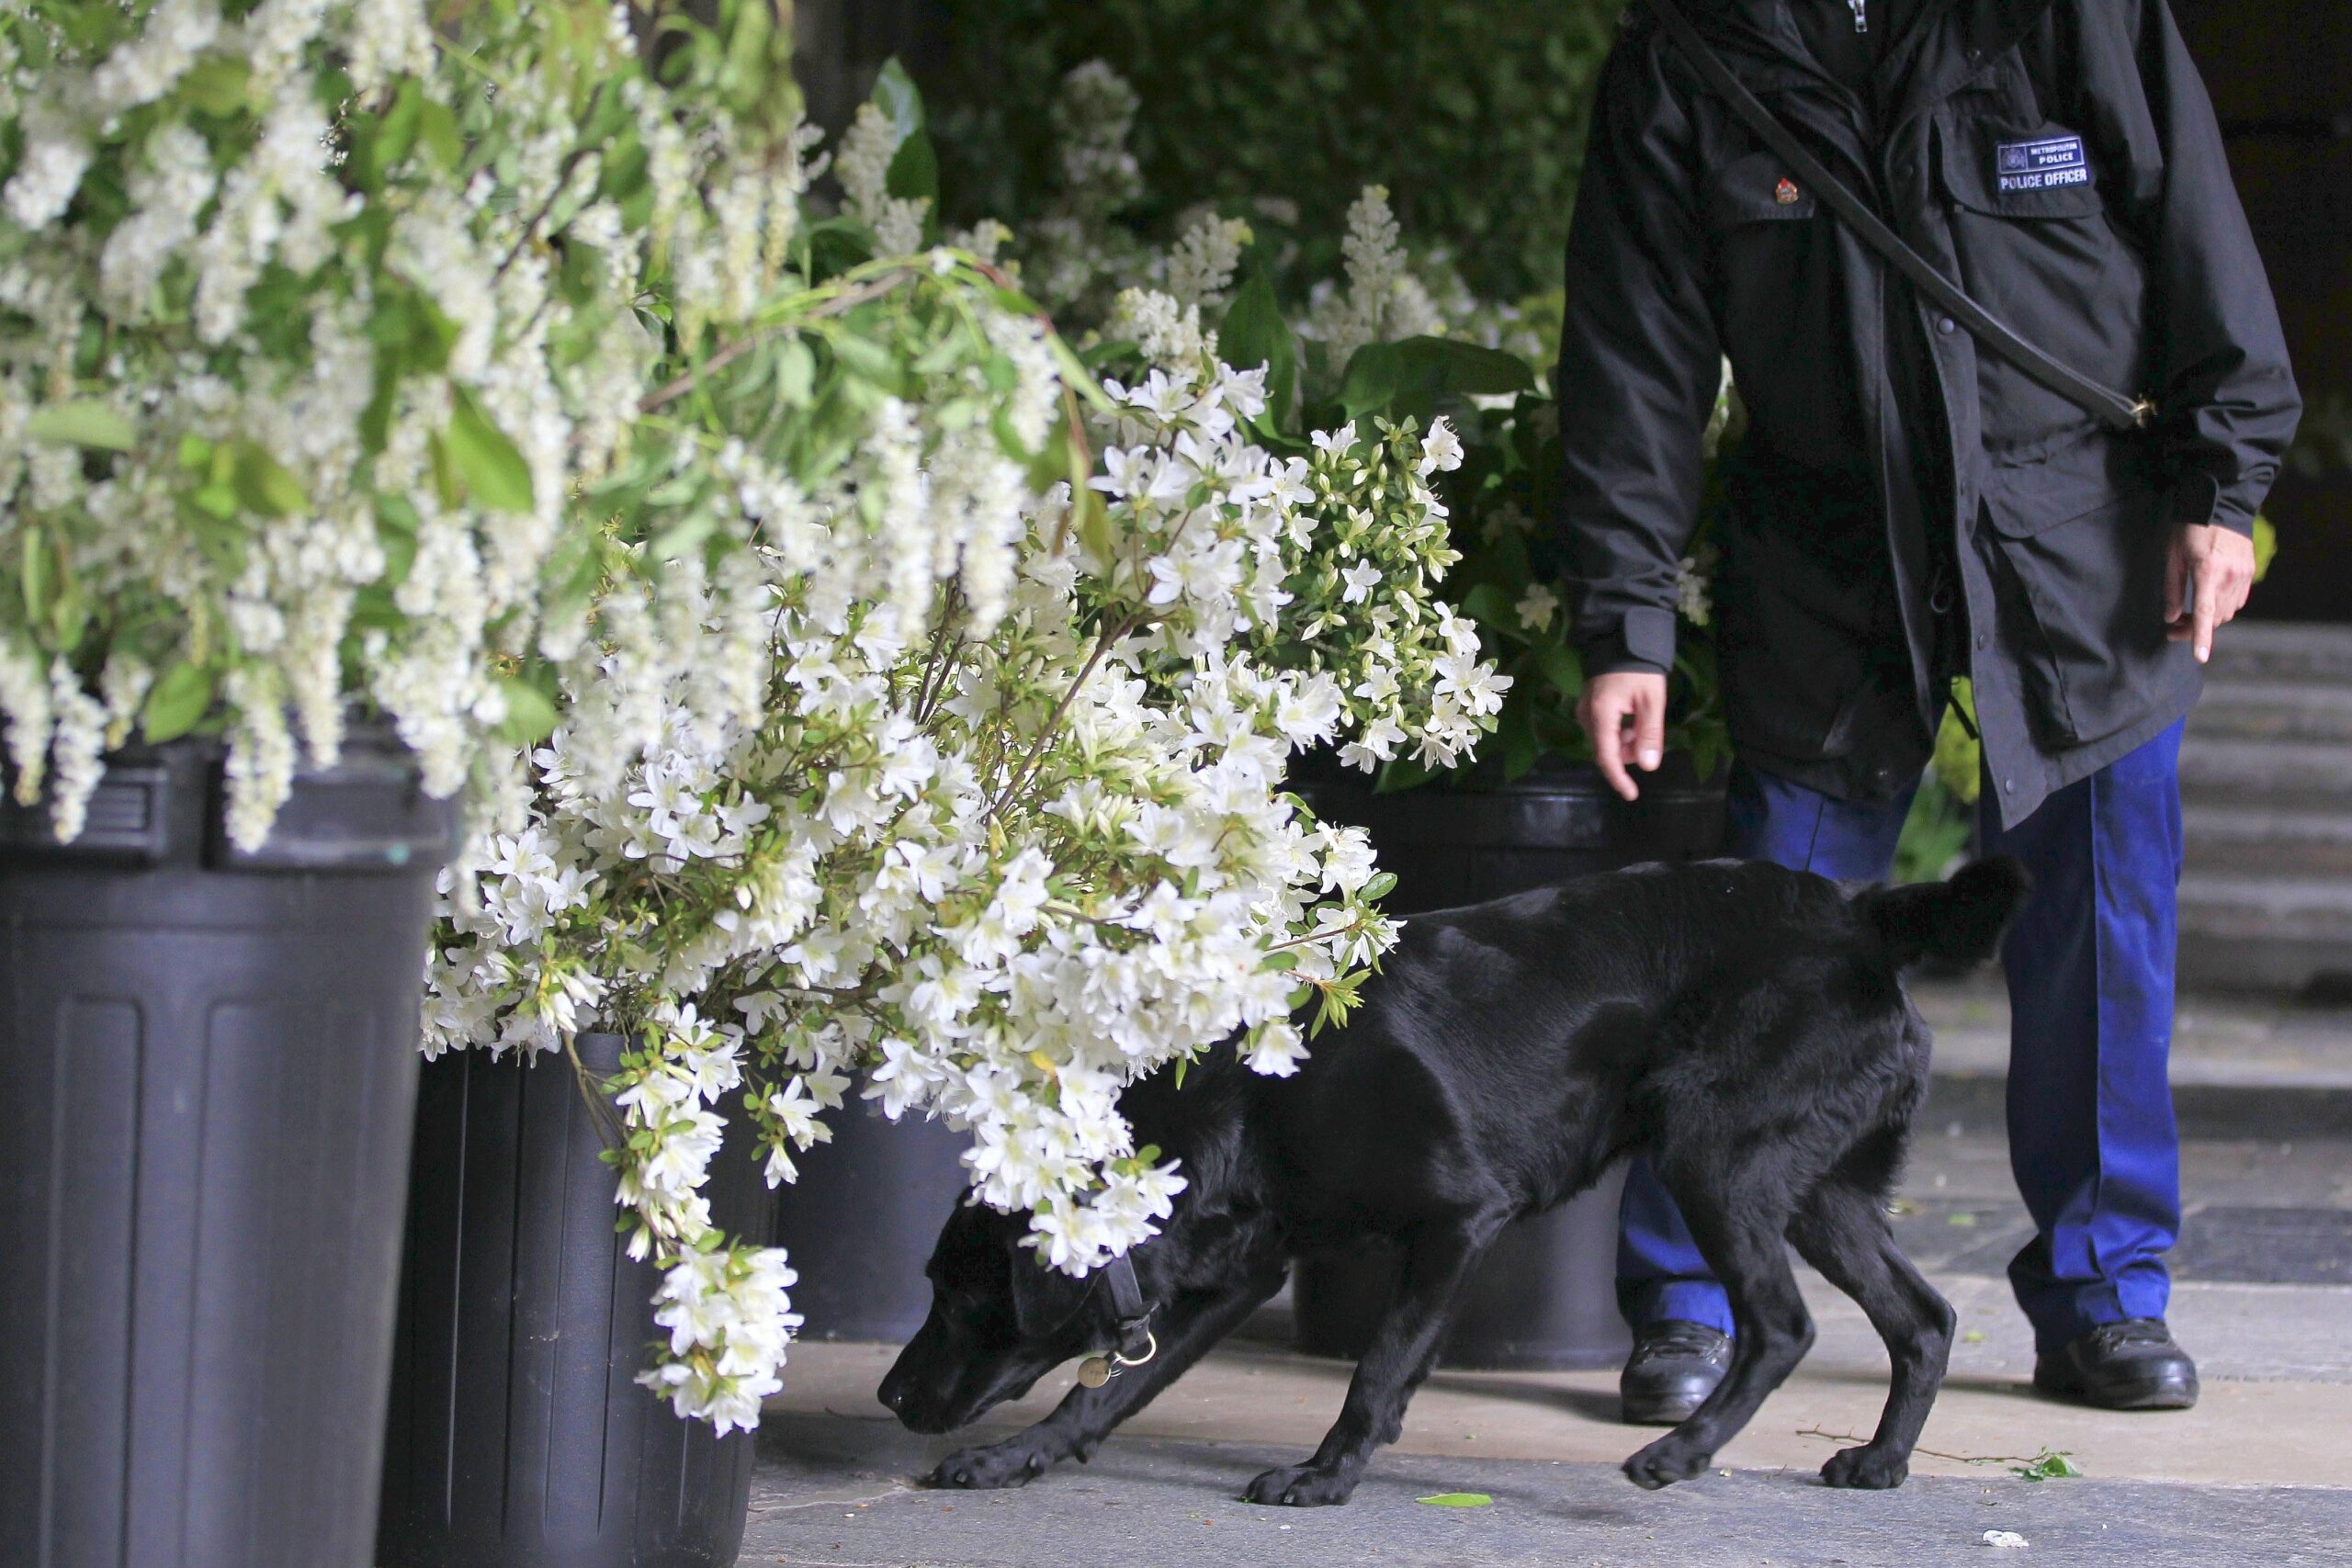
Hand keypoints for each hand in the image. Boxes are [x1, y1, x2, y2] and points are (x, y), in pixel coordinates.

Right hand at [1578, 671, 1667, 801]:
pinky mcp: (1587, 706)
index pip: (1606, 755)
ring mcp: (1584, 710)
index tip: (1631, 794)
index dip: (1618, 777)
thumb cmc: (1640, 668)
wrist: (1622, 640)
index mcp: (1600, 714)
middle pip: (1605, 749)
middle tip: (1648, 739)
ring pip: (1604, 740)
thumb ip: (1649, 734)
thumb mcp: (1652, 701)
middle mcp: (1586, 715)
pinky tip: (1632, 719)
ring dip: (1625, 742)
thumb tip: (1647, 766)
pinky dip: (1619, 732)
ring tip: (1642, 723)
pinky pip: (1602, 729)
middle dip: (1627, 753)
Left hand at [2166, 522, 2255, 663]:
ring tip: (2186, 616)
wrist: (2222, 504)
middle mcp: (2230, 577)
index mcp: (2208, 573)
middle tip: (2173, 628)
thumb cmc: (2189, 529)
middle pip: (2216, 617)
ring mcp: (2244, 574)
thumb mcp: (2172, 556)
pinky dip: (2222, 607)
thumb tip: (2171, 618)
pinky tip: (2207, 601)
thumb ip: (2171, 589)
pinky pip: (2238, 600)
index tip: (2200, 657)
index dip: (2200, 637)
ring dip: (2208, 620)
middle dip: (2194, 629)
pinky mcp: (2250, 571)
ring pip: (2227, 612)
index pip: (2204, 613)